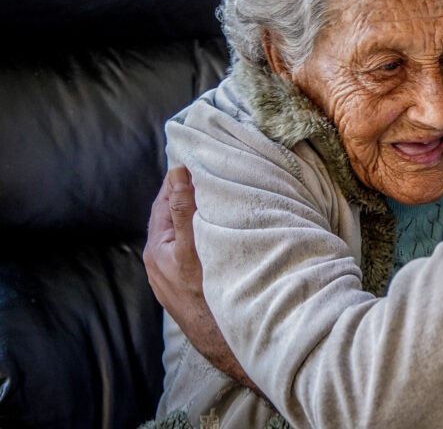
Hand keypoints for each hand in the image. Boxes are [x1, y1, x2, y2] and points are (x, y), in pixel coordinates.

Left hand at [144, 167, 258, 390]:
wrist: (226, 344)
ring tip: (222, 196)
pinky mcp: (190, 285)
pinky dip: (207, 232)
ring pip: (186, 232)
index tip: (198, 158)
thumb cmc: (208, 298)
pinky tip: (224, 230)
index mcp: (156, 249)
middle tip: (215, 172)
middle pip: (175, 215)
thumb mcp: (192, 249)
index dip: (179, 178)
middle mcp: (160, 261)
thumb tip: (177, 172)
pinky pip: (195, 247)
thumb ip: (184, 211)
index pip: (164, 200)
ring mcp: (175, 275)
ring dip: (201, 213)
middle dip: (191, 194)